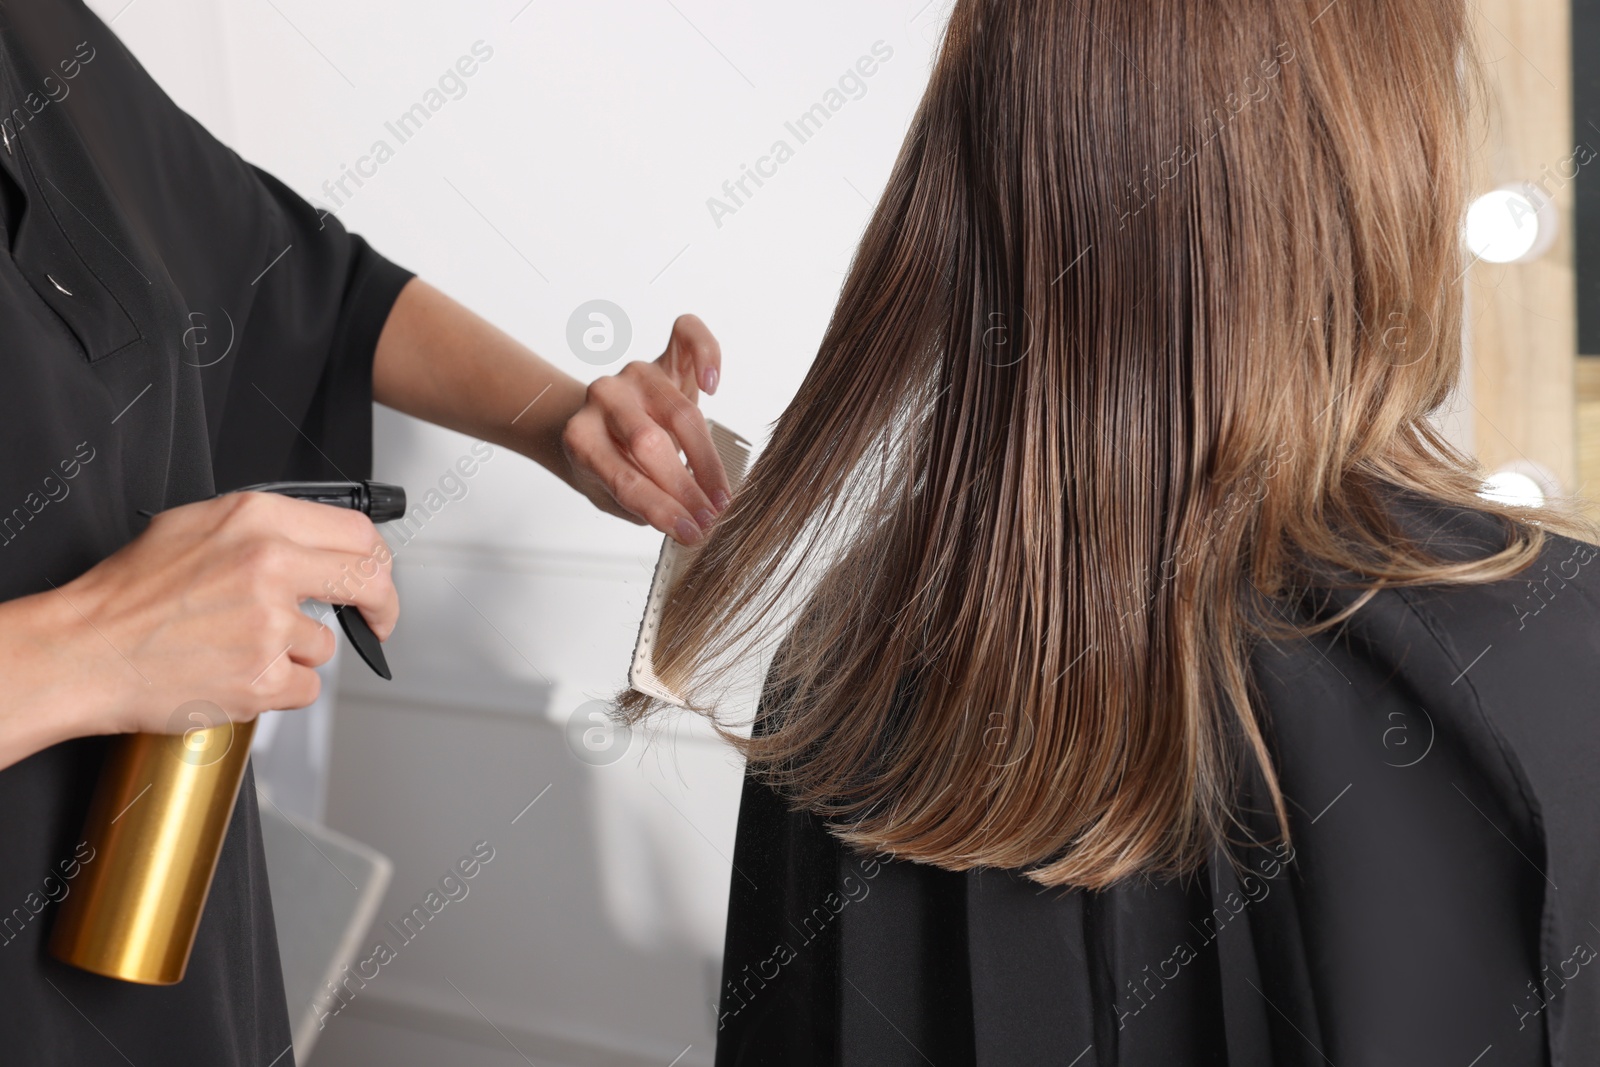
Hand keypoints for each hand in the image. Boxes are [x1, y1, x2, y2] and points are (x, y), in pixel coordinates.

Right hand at [53, 491, 398, 736]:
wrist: (84, 650)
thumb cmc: (128, 594)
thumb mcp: (194, 526)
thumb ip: (262, 527)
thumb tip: (314, 540)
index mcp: (257, 520)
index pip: (357, 533)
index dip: (377, 560)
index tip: (376, 579)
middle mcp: (270, 565)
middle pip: (368, 583)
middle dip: (381, 608)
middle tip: (375, 623)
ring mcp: (269, 623)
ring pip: (325, 645)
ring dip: (295, 654)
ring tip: (239, 648)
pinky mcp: (264, 677)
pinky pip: (305, 688)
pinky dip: (279, 690)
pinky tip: (238, 674)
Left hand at [560, 314, 730, 543]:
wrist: (592, 428)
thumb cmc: (607, 465)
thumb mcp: (611, 497)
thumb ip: (646, 507)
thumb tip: (693, 527)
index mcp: (580, 437)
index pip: (625, 479)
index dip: (663, 510)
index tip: (692, 533)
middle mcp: (602, 398)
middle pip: (651, 443)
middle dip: (686, 487)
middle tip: (712, 518)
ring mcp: (633, 374)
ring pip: (680, 410)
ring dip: (706, 457)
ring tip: (721, 492)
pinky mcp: (661, 357)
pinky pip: (688, 334)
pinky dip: (708, 354)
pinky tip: (714, 384)